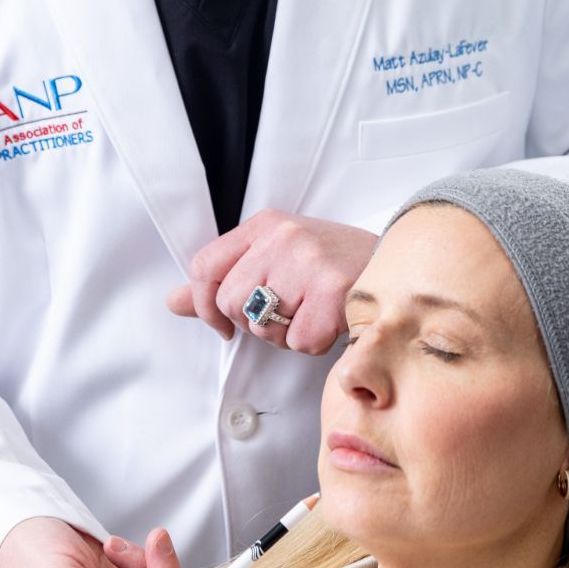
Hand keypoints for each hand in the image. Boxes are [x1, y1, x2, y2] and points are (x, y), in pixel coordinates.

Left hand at [167, 208, 376, 353]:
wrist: (396, 260)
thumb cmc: (331, 263)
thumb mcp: (275, 257)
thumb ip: (224, 278)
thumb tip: (172, 302)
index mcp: (265, 224)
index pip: (203, 266)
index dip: (203, 304)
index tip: (222, 325)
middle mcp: (283, 237)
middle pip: (231, 302)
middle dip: (255, 322)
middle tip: (288, 312)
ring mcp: (309, 262)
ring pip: (262, 326)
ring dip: (285, 334)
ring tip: (311, 312)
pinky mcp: (333, 291)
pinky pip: (299, 342)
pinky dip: (313, 343)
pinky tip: (331, 321)